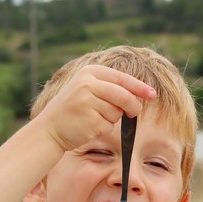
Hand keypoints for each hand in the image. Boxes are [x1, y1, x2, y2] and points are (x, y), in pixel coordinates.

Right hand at [36, 65, 156, 150]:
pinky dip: (103, 128)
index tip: (153, 94)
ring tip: (92, 117)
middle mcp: (88, 84)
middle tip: (135, 113)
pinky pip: (109, 126)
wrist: (49, 129)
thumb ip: (110, 88)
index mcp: (89, 72)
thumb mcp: (87, 89)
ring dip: (111, 119)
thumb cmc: (73, 110)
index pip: (122, 78)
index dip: (140, 87)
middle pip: (124, 96)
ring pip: (117, 113)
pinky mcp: (89, 120)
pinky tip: (88, 126)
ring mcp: (87, 102)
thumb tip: (140, 95)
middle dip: (134, 107)